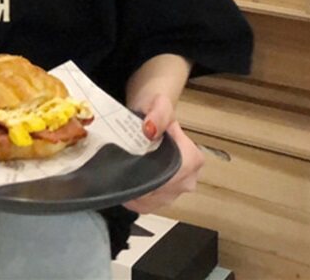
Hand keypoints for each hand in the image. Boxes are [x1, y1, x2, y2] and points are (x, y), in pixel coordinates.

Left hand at [123, 94, 204, 213]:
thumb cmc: (156, 111)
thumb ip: (158, 114)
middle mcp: (189, 179)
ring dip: (134, 191)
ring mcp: (177, 192)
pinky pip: (147, 205)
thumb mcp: (158, 104)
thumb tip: (150, 130)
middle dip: (138, 182)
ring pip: (152, 199)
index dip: (149, 173)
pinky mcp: (164, 198)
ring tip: (118, 177)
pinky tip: (122, 187)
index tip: (128, 166)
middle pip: (160, 190)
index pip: (171, 176)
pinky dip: (133, 198)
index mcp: (192, 159)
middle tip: (117, 171)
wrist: (151, 117)